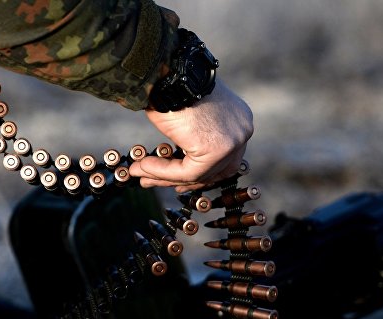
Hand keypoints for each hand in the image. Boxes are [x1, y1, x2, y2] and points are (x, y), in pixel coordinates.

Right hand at [129, 79, 253, 191]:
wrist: (168, 73)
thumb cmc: (173, 84)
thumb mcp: (189, 112)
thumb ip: (191, 135)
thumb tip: (176, 159)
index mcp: (238, 119)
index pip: (224, 159)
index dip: (198, 174)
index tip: (176, 181)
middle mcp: (242, 131)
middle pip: (215, 171)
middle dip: (183, 180)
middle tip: (155, 180)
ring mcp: (233, 142)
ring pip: (199, 174)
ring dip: (165, 177)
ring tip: (141, 172)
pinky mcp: (216, 150)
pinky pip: (188, 172)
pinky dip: (163, 172)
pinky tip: (143, 166)